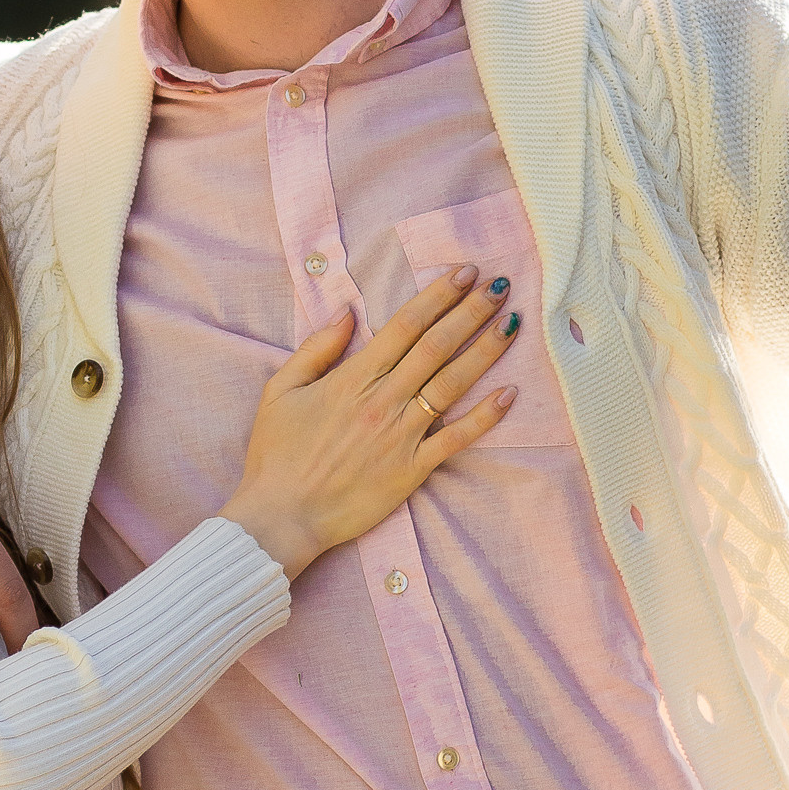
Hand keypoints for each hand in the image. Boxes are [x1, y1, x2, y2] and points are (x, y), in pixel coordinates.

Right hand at [220, 267, 519, 579]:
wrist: (282, 516)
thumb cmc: (276, 455)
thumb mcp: (280, 391)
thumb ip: (316, 349)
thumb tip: (346, 311)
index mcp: (352, 379)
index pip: (404, 326)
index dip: (438, 296)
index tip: (464, 273)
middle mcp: (383, 401)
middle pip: (436, 347)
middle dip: (470, 312)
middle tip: (499, 286)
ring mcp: (401, 436)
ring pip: (452, 384)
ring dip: (485, 352)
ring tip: (512, 323)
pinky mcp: (413, 470)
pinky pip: (456, 439)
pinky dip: (485, 417)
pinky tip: (509, 394)